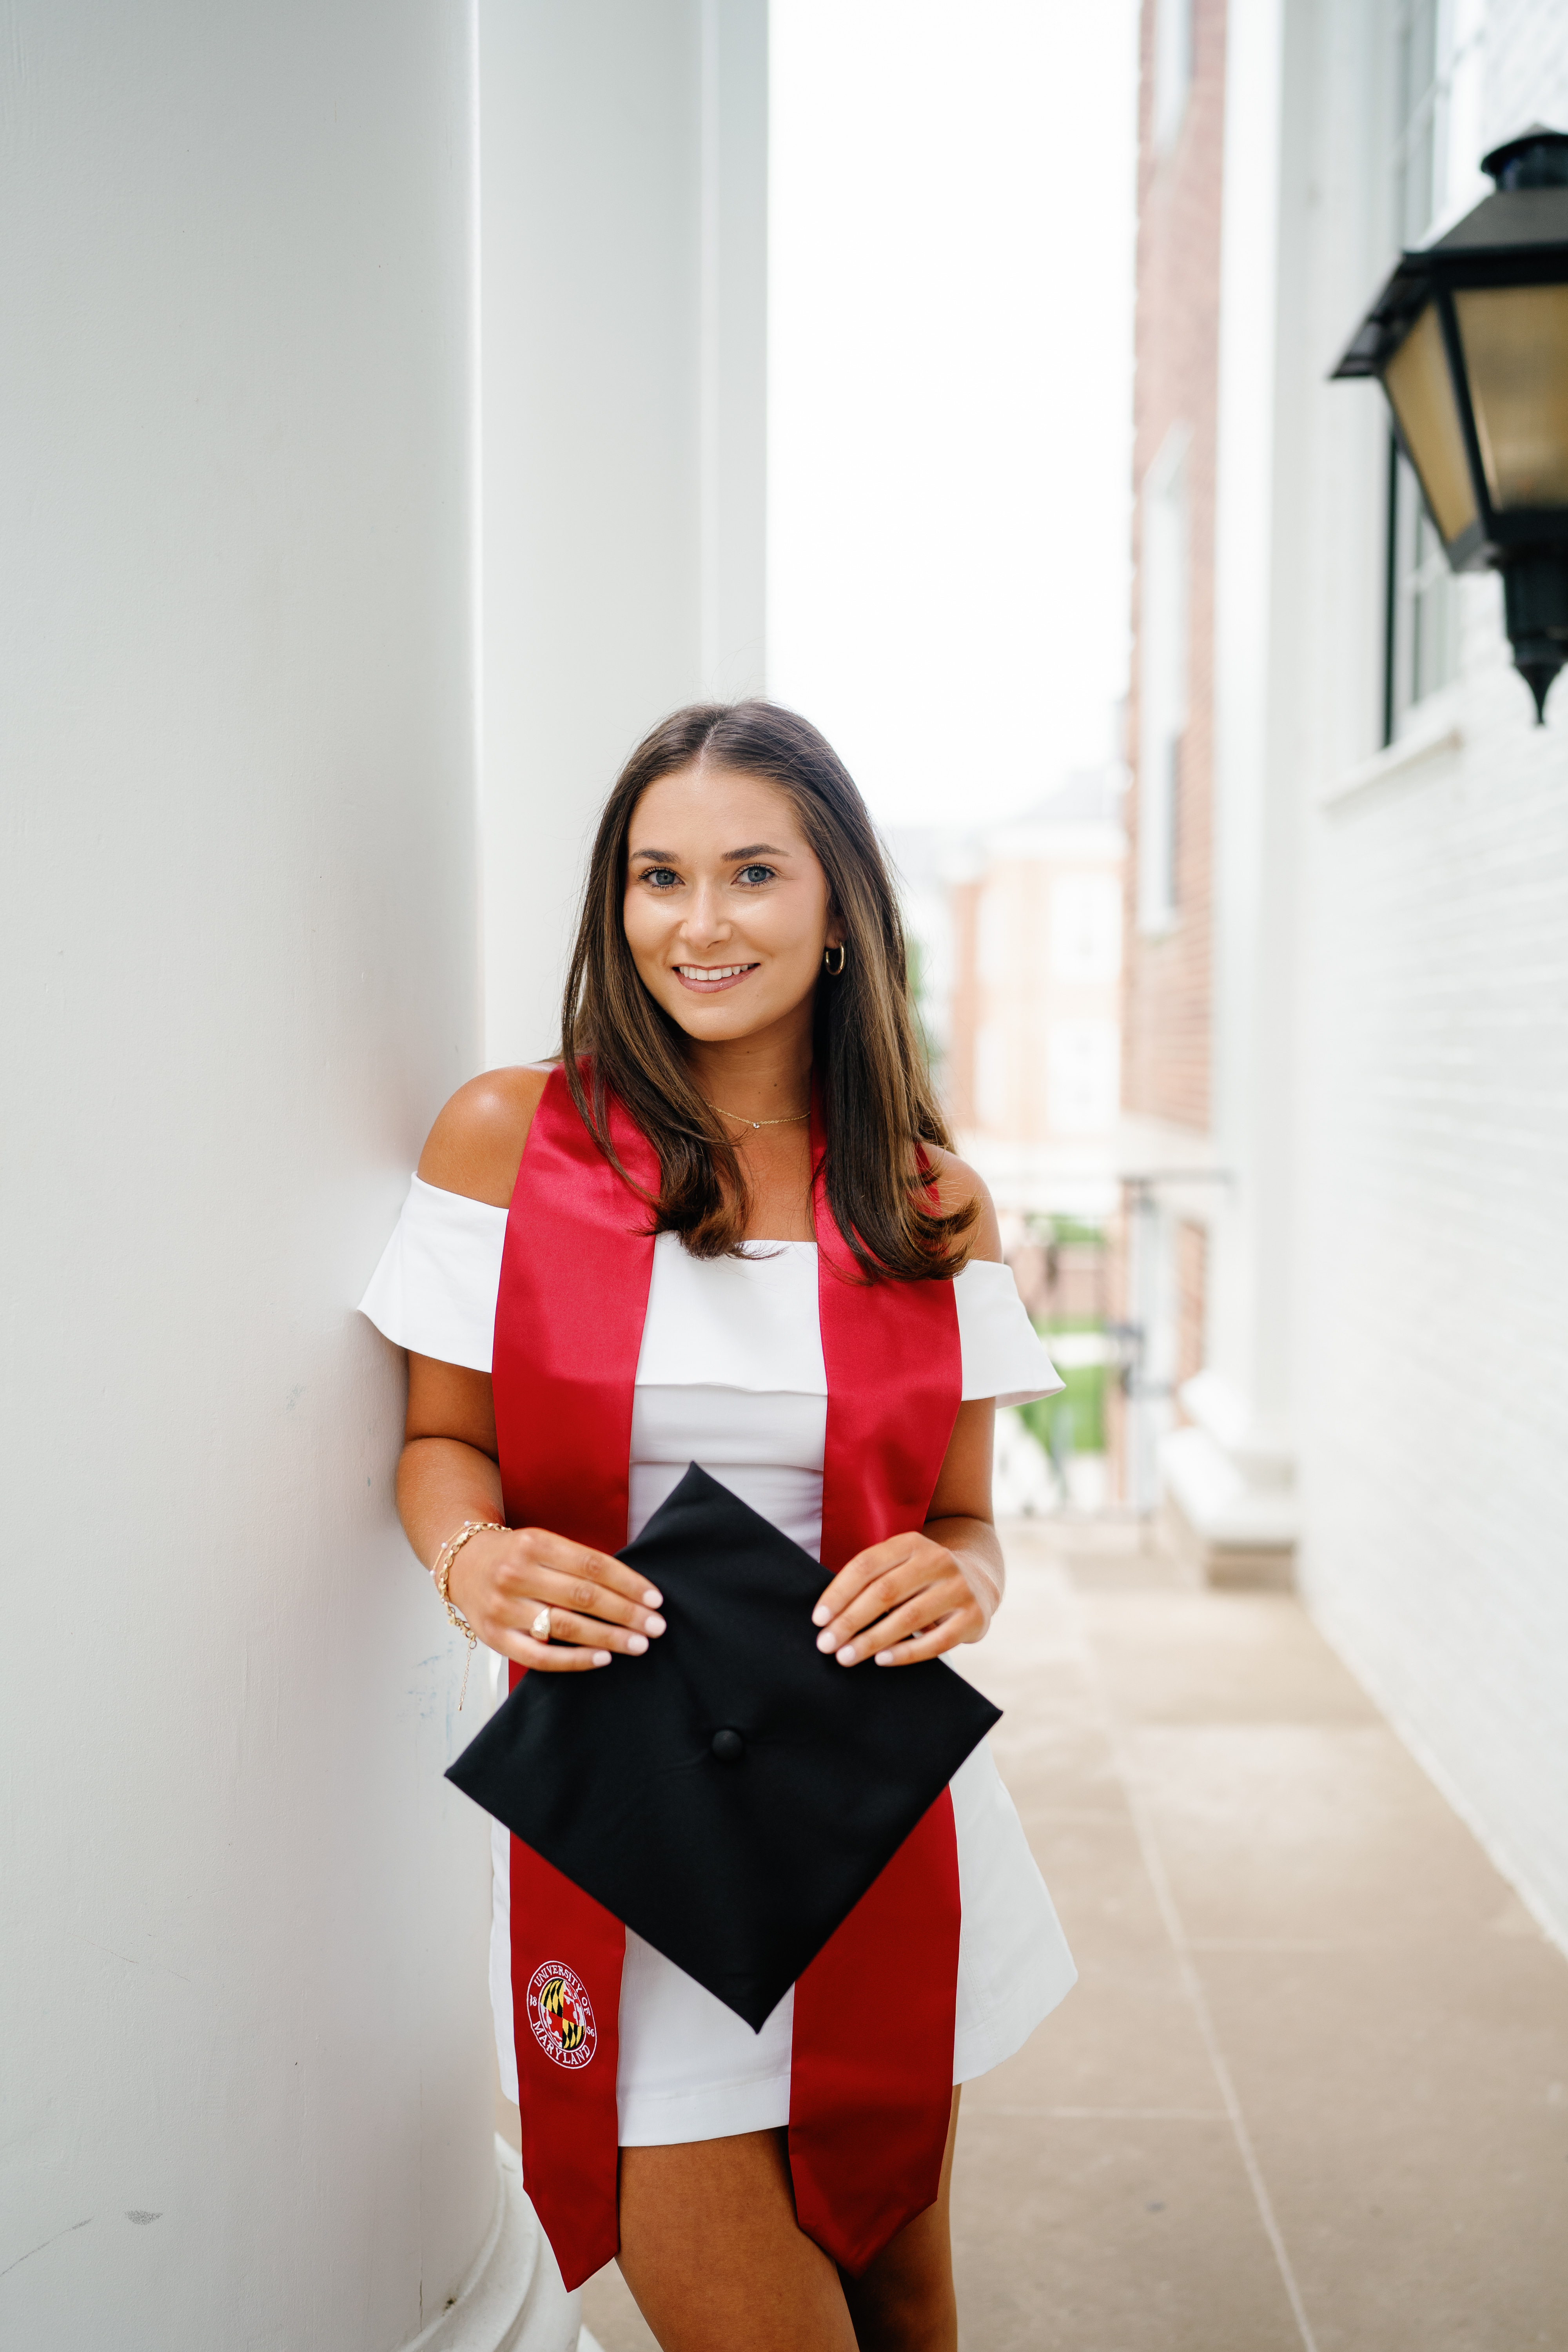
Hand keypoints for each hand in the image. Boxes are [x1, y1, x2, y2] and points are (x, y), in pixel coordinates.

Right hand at [448, 1526, 665, 1671]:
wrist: (461, 1565)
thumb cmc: (514, 1556)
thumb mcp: (543, 1544)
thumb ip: (578, 1563)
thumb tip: (631, 1591)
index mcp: (535, 1544)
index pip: (593, 1565)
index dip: (629, 1583)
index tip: (655, 1599)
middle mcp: (517, 1574)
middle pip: (583, 1597)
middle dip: (626, 1614)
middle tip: (656, 1626)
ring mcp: (504, 1608)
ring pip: (565, 1627)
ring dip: (608, 1638)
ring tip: (638, 1644)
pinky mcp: (496, 1637)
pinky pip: (540, 1657)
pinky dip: (574, 1660)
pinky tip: (602, 1659)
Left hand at [810, 1530, 997, 1667]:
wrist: (979, 1581)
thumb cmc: (920, 1580)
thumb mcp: (899, 1567)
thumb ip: (870, 1582)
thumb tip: (826, 1616)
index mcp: (911, 1543)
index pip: (866, 1565)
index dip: (839, 1592)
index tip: (818, 1619)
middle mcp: (937, 1560)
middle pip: (884, 1591)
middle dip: (850, 1621)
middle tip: (826, 1645)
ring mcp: (958, 1587)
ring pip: (909, 1617)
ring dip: (872, 1640)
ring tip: (846, 1657)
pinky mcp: (974, 1616)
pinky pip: (937, 1641)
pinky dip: (907, 1653)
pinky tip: (882, 1661)